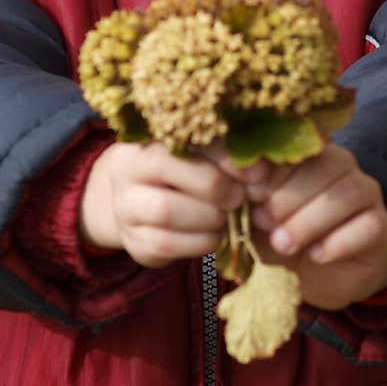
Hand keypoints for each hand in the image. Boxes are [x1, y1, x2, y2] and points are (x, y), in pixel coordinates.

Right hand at [79, 140, 266, 267]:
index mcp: (144, 140)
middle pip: (168, 175)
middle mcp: (125, 172)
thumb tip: (261, 171)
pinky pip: (166, 245)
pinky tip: (214, 235)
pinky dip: (199, 243)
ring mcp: (125, 210)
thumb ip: (222, 155)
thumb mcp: (196, 154)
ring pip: (166, 212)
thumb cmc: (179, 169)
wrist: (139, 200)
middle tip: (239, 197)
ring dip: (208, 219)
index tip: (256, 172)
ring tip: (227, 217)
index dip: (223, 158)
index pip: (182, 144)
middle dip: (215, 189)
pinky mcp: (134, 242)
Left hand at [211, 142, 386, 310]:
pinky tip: (316, 255)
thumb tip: (235, 181)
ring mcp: (367, 193)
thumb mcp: (258, 218)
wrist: (318, 277)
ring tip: (284, 244)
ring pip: (348, 192)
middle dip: (288, 197)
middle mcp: (342, 165)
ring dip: (311, 220)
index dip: (271, 170)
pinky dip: (339, 241)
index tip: (248, 196)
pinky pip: (369, 225)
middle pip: (325, 166)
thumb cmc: (281, 238)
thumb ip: (249, 198)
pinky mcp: (382, 226)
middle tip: (264, 224)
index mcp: (308, 154)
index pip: (296, 146)